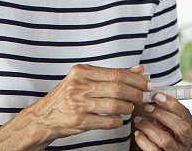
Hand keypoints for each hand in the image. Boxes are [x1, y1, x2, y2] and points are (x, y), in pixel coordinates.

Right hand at [25, 64, 151, 141]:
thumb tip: (140, 70)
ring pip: (115, 105)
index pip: (116, 73)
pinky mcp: (78, 121)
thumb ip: (113, 75)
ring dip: (128, 107)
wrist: (43, 117)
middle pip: (118, 88)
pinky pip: (108, 121)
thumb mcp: (86, 79)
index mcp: (81, 71)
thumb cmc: (68, 96)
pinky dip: (118, 121)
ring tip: (130, 107)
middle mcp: (78, 85)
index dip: (136, 79)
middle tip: (145, 96)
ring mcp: (78, 103)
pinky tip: (118, 119)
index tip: (147, 83)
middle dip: (136, 93)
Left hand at [133, 92, 191, 150]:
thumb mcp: (176, 125)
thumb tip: (155, 98)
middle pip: (181, 127)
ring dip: (149, 127)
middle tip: (148, 107)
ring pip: (165, 139)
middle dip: (162, 114)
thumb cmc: (173, 138)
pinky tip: (138, 133)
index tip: (157, 96)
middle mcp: (189, 143)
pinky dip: (143, 140)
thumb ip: (169, 114)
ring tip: (139, 120)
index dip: (171, 104)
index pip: (186, 115)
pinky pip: (153, 150)